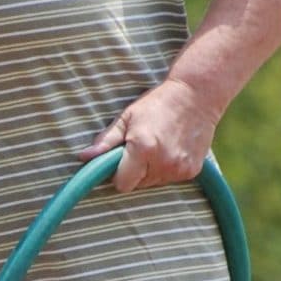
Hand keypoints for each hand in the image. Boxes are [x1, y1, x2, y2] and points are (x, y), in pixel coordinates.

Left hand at [81, 78, 222, 191]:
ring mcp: (179, 168)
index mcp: (143, 148)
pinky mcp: (192, 171)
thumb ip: (106, 140)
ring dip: (151, 171)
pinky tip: (171, 149)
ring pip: (153, 183)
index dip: (118, 174)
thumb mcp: (127, 117)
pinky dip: (167, 169)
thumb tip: (83, 157)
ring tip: (157, 146)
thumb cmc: (158, 103)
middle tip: (141, 148)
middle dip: (134, 171)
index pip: (122, 184)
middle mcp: (162, 162)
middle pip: (137, 185)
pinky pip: (171, 179)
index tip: (120, 161)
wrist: (197, 95)